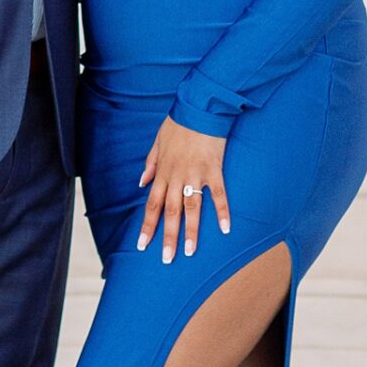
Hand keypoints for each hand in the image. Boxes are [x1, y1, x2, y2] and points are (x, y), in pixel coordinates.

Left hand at [137, 120, 229, 262]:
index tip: (142, 245)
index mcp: (163, 172)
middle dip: (168, 237)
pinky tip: (225, 229)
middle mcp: (177, 176)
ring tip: (190, 252)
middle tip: (167, 259)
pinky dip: (222, 211)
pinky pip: (219, 194)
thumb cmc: (178, 123)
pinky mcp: (214, 170)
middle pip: (171, 212)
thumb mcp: (157, 141)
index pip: (152, 204)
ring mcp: (196, 174)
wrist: (199, 107)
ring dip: (191, 231)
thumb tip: (141, 182)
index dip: (147, 226)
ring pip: (192, 208)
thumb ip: (150, 163)